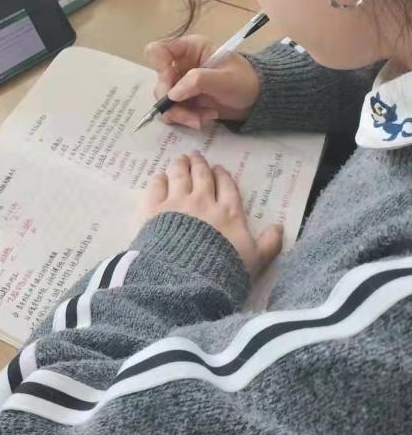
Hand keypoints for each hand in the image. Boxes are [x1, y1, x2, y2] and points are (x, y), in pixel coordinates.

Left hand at [140, 152, 282, 276]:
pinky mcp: (154, 209)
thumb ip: (269, 244)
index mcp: (229, 212)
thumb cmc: (223, 271)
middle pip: (201, 176)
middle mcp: (203, 201)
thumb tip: (280, 228)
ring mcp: (177, 203)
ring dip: (180, 165)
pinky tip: (160, 176)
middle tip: (194, 156)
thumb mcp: (255, 261)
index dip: (222, 175)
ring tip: (180, 159)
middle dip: (199, 164)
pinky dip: (159, 179)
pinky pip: (156, 187)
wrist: (186, 278)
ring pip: (179, 176)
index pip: (226, 187)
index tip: (217, 168)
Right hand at [145, 35, 260, 128]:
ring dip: (181, 114)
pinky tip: (204, 118)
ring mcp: (180, 83)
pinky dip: (186, 118)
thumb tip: (172, 94)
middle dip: (172, 102)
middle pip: (159, 82)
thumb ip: (198, 82)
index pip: (158, 51)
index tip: (171, 86)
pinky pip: (173, 112)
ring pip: (164, 101)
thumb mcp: (225, 79)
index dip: (160, 69)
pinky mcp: (184, 100)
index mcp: (189, 49)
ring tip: (202, 119)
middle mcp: (180, 65)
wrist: (257, 100)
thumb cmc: (245, 81)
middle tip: (188, 115)